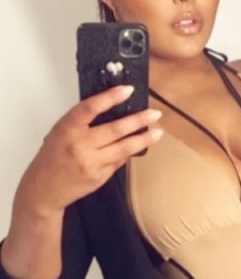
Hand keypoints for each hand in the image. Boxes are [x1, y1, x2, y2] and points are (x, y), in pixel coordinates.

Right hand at [15, 85, 163, 214]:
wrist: (44, 188)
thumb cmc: (52, 157)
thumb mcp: (61, 132)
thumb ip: (83, 122)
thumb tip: (114, 111)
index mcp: (67, 128)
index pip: (91, 107)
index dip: (110, 97)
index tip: (128, 90)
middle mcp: (80, 145)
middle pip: (115, 129)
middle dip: (139, 120)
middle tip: (154, 114)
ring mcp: (91, 162)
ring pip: (124, 148)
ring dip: (143, 139)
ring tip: (157, 132)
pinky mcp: (100, 176)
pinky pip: (119, 162)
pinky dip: (128, 153)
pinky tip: (137, 147)